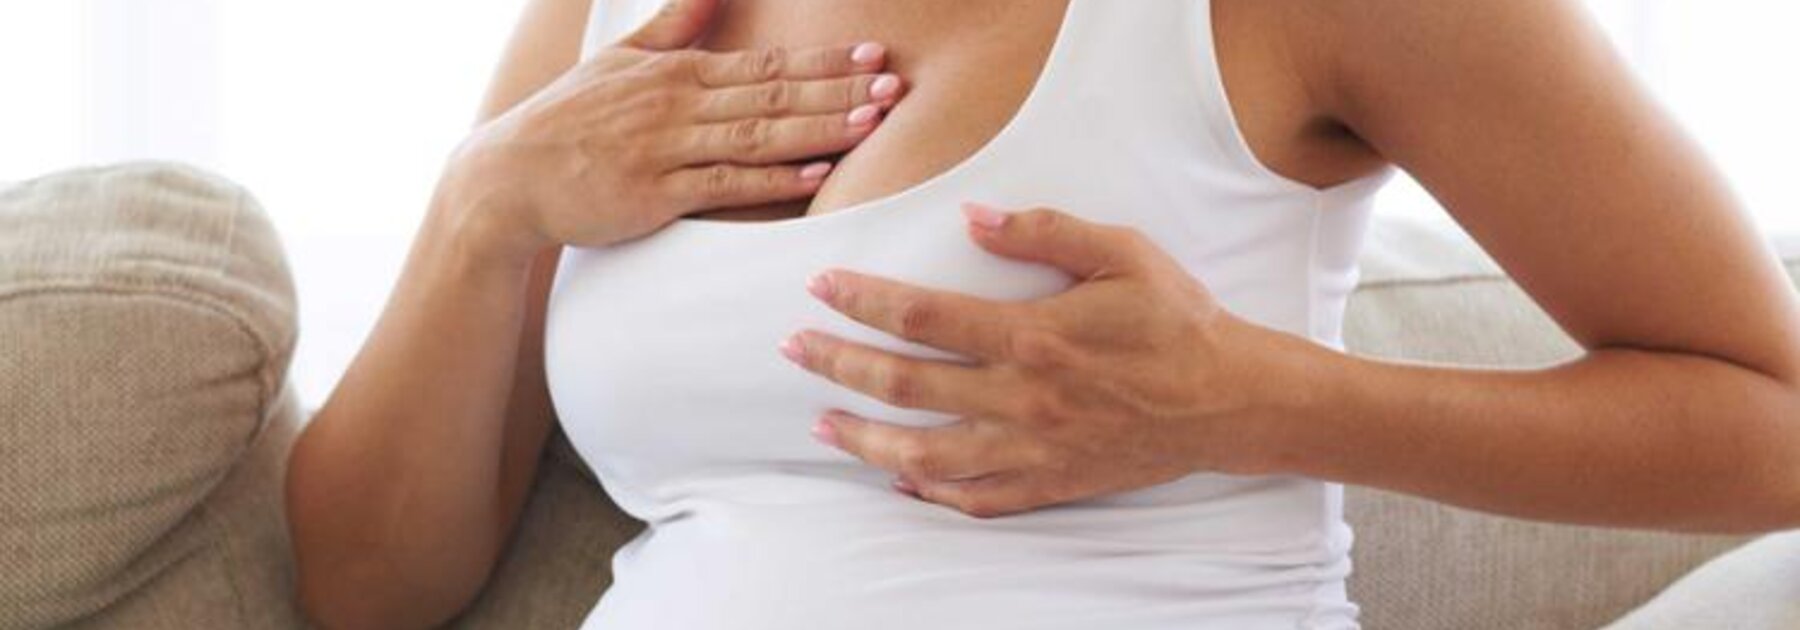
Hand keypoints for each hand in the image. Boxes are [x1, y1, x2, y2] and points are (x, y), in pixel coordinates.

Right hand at [438, 0, 905, 261]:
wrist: (508, 179)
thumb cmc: (569, 120)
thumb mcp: (620, 60)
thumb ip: (675, 24)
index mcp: (676, 73)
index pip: (764, 64)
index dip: (824, 61)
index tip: (874, 55)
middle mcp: (677, 106)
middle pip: (773, 96)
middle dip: (838, 90)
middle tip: (893, 85)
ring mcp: (666, 151)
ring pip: (757, 137)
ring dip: (818, 129)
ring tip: (871, 122)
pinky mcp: (653, 196)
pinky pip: (723, 187)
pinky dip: (771, 181)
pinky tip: (814, 176)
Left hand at [780, 204, 1294, 517]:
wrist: (1231, 401)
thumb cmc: (1177, 322)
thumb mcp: (1122, 254)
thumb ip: (1044, 231)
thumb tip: (973, 216)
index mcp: (1033, 336)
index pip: (924, 316)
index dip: (864, 299)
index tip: (822, 286)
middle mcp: (1022, 399)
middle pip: (906, 385)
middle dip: (840, 364)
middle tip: (795, 349)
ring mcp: (1032, 450)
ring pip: (925, 452)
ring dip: (864, 437)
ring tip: (821, 422)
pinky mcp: (1049, 484)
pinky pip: (974, 498)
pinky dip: (928, 491)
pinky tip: (896, 479)